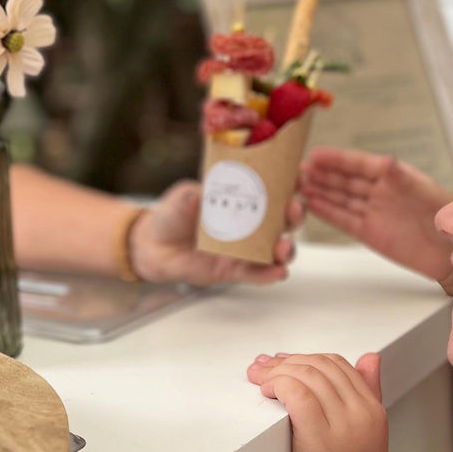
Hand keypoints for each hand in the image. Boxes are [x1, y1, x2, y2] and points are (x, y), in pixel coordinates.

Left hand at [130, 179, 302, 287]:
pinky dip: (269, 274)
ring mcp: (245, 249)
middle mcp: (250, 225)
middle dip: (294, 215)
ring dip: (286, 248)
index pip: (274, 190)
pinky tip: (278, 272)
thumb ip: (190, 198)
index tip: (298, 178)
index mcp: (242, 199)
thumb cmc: (173, 215)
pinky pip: (256, 274)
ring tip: (284, 248)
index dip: (290, 184)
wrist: (154, 246)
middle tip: (294, 209)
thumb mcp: (182, 199)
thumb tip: (197, 196)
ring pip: (275, 250)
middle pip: (283, 220)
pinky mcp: (234, 270)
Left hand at [248, 352, 386, 451]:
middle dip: (287, 361)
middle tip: (262, 367)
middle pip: (321, 366)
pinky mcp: (319, 441)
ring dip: (277, 370)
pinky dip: (278, 384)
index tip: (282, 362)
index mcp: (375, 414)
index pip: (340, 365)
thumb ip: (368, 397)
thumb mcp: (365, 440)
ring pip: (307, 376)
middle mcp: (364, 417)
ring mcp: (344, 428)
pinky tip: (267, 392)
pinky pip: (297, 394)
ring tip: (258, 377)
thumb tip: (369, 357)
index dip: (306, 358)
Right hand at [299, 147, 452, 290]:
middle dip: (322, 174)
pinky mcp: (369, 233)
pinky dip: (327, 212)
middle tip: (298, 169)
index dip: (336, 159)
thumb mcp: (425, 193)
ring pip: (341, 199)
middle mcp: (379, 192)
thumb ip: (403, 178)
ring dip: (320, 191)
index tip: (314, 154)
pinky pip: (343, 220)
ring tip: (298, 185)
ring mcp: (373, 212)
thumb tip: (386, 161)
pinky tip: (311, 205)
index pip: (358, 164)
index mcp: (392, 176)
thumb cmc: (445, 216)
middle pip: (345, 180)